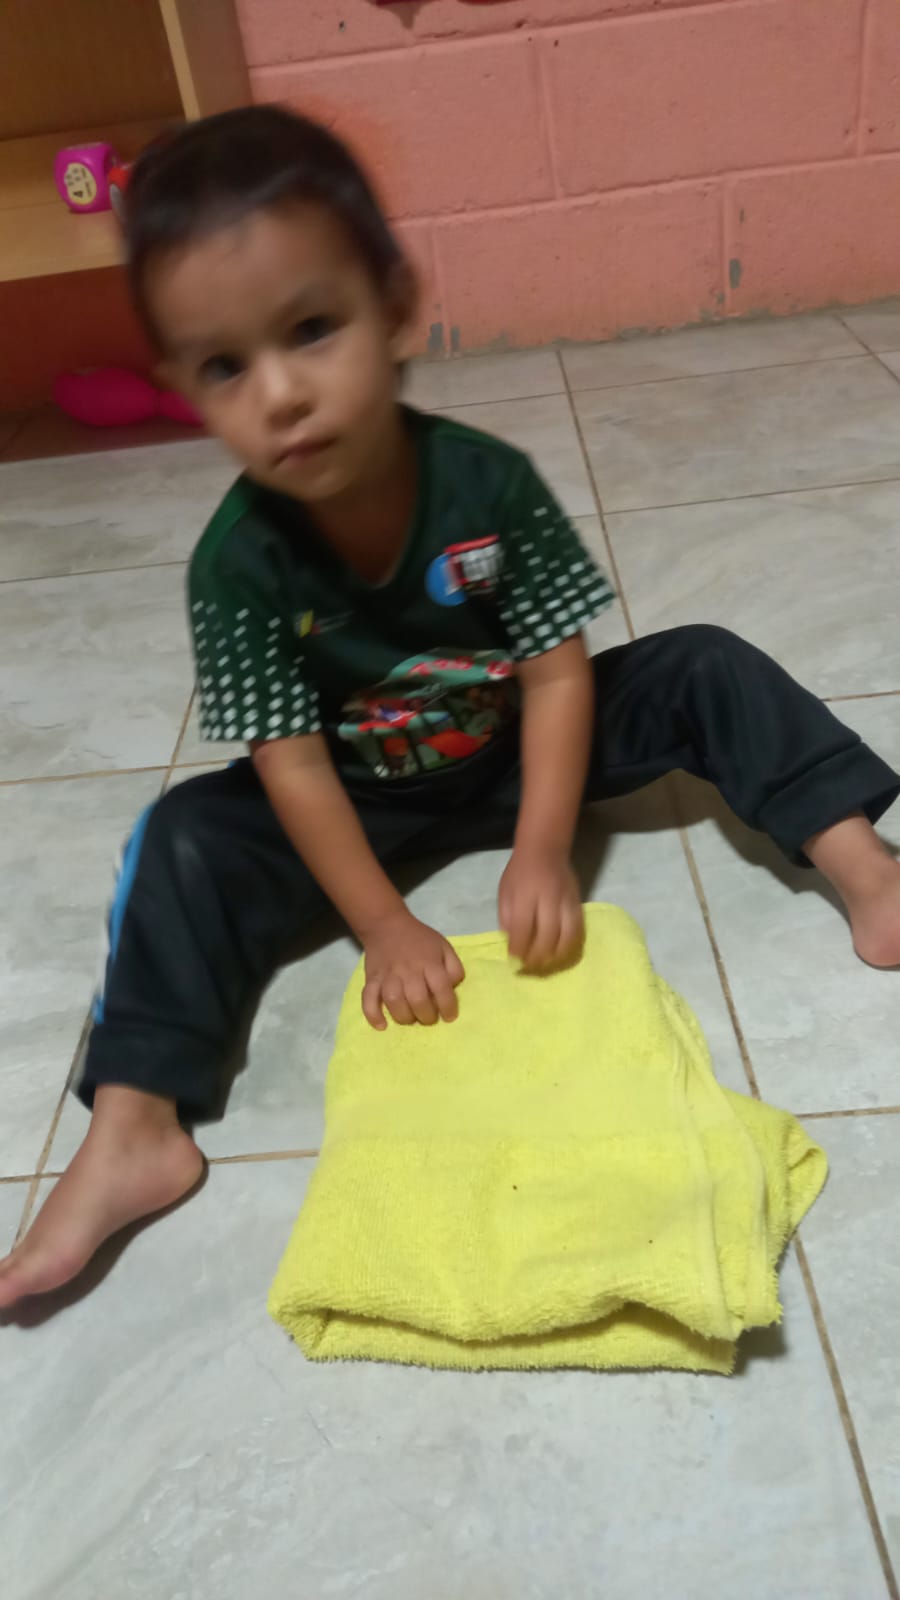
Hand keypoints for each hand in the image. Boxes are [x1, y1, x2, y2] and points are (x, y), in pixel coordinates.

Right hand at [362, 912, 464, 1029]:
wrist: (386, 926)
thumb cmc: (419, 939)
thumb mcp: (443, 947)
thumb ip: (453, 968)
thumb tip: (452, 989)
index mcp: (429, 962)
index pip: (441, 988)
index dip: (448, 1006)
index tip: (449, 1016)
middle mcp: (408, 970)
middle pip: (418, 999)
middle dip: (426, 1016)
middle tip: (429, 1018)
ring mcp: (387, 975)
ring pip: (394, 1001)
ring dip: (404, 1016)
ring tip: (410, 1018)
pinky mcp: (371, 980)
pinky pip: (368, 999)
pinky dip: (373, 1015)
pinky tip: (382, 1025)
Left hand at [498, 846, 583, 971]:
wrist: (545, 851)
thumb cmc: (520, 873)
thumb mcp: (505, 892)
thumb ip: (507, 918)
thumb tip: (513, 944)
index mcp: (525, 895)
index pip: (522, 928)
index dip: (518, 947)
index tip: (514, 958)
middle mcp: (548, 899)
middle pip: (547, 936)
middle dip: (537, 956)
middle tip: (529, 965)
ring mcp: (566, 902)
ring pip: (567, 936)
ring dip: (556, 955)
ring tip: (545, 963)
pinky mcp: (578, 905)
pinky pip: (578, 931)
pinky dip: (569, 946)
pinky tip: (560, 953)